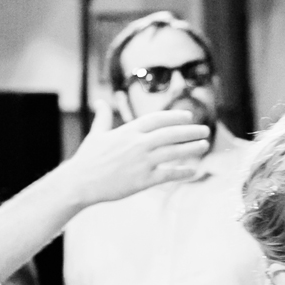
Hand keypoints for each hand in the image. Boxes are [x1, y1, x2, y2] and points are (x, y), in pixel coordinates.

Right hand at [58, 107, 210, 206]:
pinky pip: (168, 174)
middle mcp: (137, 144)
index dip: (175, 117)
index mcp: (128, 131)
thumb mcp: (96, 134)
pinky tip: (194, 170)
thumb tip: (100, 102)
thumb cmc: (87, 159)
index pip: (158, 119)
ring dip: (191, 148)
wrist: (80, 182)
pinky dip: (182, 172)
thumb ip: (102, 117)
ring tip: (204, 145)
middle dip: (190, 131)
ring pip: (173, 152)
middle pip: (170, 134)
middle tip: (204, 129)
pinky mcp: (143, 180)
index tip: (189, 116)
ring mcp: (141, 162)